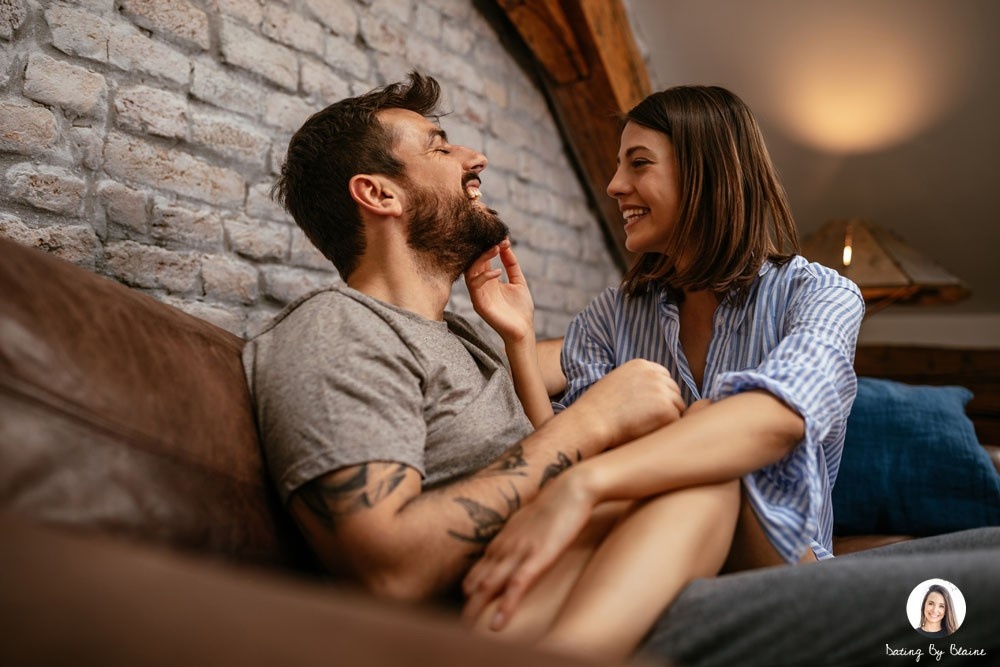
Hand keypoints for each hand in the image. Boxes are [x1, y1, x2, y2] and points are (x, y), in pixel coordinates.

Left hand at [461, 472, 594, 630]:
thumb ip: (521, 533)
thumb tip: (518, 542)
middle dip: (469, 603)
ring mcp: (519, 551)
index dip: (471, 585)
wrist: (572, 488)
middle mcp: (505, 545)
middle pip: (478, 579)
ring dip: (478, 609)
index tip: (467, 601)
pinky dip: (505, 607)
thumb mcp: (532, 519)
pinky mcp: (537, 557)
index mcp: (504, 537)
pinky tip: (497, 624)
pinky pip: (517, 586)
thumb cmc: (556, 502)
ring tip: (469, 629)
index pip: (480, 565)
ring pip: (490, 585)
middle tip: (462, 623)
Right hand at [464, 239, 534, 343]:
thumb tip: (506, 244)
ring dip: (483, 258)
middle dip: (485, 248)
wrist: (523, 330)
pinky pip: (475, 286)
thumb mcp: (518, 281)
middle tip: (497, 240)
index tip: (502, 237)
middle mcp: (481, 286)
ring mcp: (478, 295)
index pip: (483, 259)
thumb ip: (512, 264)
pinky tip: (498, 272)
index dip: (490, 246)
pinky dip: (485, 276)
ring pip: (471, 271)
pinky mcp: (479, 304)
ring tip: (496, 249)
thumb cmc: (521, 309)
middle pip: (474, 261)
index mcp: (489, 280)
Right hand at [570, 359, 684, 448]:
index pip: (664, 378)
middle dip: (665, 406)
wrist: (591, 421)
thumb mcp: (617, 382)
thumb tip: (653, 396)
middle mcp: (654, 374)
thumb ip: (637, 382)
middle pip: (674, 392)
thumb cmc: (598, 409)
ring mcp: (662, 390)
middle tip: (645, 420)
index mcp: (641, 365)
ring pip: (677, 407)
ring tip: (643, 426)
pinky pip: (676, 422)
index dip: (659, 395)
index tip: (648, 408)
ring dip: (666, 418)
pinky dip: (665, 429)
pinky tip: (646, 432)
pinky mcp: (667, 409)